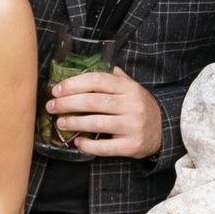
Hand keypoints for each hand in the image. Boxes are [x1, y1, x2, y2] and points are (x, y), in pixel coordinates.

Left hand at [47, 67, 163, 158]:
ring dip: (74, 123)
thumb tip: (84, 66)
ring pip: (96, 123)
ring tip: (60, 122)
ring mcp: (133, 126)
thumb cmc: (139, 106)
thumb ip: (112, 77)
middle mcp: (132, 105)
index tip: (56, 90)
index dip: (73, 84)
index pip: (97, 80)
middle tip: (51, 106)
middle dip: (66, 103)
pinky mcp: (131, 145)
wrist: (163, 129)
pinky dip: (87, 145)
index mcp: (129, 87)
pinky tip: (77, 142)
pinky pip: (104, 147)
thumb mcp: (131, 87)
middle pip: (93, 102)